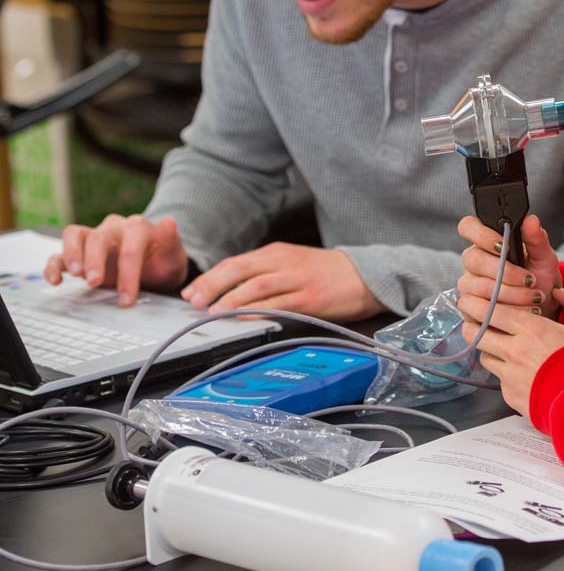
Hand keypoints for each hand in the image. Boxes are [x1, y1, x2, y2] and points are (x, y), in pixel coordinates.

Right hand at [44, 215, 188, 306]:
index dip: (128, 273)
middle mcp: (114, 228)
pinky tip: (56, 280)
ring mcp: (94, 238)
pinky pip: (60, 253)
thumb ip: (172, 239)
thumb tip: (170, 221)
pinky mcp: (79, 252)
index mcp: (138, 227)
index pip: (131, 246)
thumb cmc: (163, 260)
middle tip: (96, 283)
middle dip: (96, 260)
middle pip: (99, 237)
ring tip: (76, 275)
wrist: (156, 264)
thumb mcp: (173, 255)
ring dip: (72, 254)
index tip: (127, 298)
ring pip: (75, 235)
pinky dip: (54, 265)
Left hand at [180, 243, 386, 322]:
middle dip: (214, 284)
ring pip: (256, 286)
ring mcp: (297, 279)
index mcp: (277, 253)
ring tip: (212, 312)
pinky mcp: (310, 298)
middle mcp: (284, 262)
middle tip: (194, 300)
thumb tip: (229, 290)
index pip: (236, 262)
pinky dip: (258, 310)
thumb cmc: (326, 273)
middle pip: (241, 269)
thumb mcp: (293, 264)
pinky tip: (243, 317)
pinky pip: (279, 304)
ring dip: (231, 299)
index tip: (192, 291)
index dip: (211, 276)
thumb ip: (265, 273)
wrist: (364, 275)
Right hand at [457, 213, 561, 319]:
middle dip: (506, 272)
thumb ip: (537, 239)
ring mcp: (468, 287)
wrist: (541, 310)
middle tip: (530, 280)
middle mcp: (472, 262)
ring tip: (534, 297)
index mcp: (485, 243)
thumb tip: (531, 220)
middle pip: (473, 259)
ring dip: (512, 294)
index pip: (468, 227)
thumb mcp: (543, 259)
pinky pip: (480, 311)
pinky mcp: (470, 311)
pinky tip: (524, 311)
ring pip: (480, 287)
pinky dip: (507, 312)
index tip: (506, 245)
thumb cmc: (539, 279)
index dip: (482, 234)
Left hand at [458, 287, 563, 416]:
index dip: (478, 304)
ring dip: (489, 349)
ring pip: (485, 356)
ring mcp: (510, 376)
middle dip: (472, 324)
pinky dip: (504, 373)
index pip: (490, 310)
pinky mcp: (511, 396)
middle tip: (475, 321)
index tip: (474, 300)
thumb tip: (559, 292)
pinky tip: (519, 371)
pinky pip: (499, 380)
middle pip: (476, 334)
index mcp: (532, 329)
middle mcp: (515, 351)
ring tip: (501, 346)